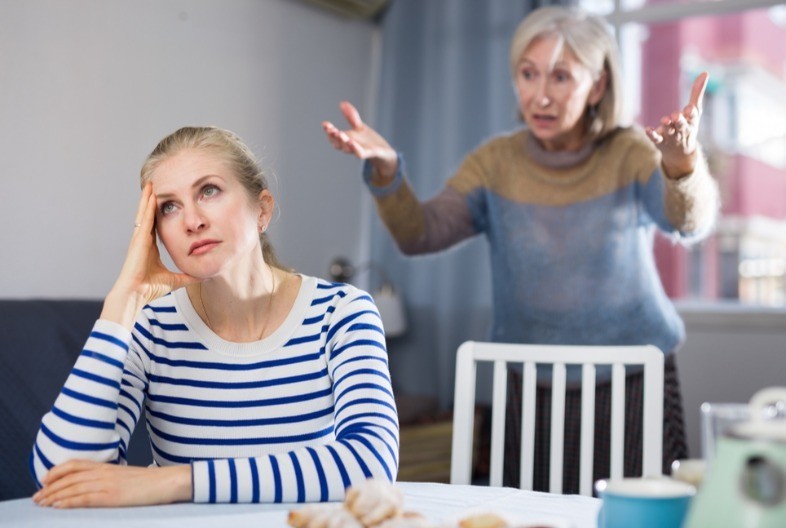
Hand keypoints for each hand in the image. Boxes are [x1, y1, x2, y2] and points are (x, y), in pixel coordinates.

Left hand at [32, 460, 191, 507]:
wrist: (167, 482)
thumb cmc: (149, 482)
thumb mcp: (125, 476)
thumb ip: (108, 478)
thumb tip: (93, 486)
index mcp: (107, 466)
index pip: (75, 464)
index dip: (56, 471)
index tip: (44, 480)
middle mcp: (103, 473)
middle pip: (69, 478)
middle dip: (49, 488)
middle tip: (36, 497)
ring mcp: (107, 484)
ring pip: (73, 488)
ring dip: (54, 496)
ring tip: (42, 504)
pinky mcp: (111, 496)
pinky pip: (84, 498)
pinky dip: (68, 502)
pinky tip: (58, 506)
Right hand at [102, 183, 199, 327]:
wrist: (136, 294)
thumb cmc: (150, 289)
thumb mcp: (174, 280)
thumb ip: (186, 277)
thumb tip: (201, 278)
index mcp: (150, 248)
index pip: (155, 225)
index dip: (158, 213)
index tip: (163, 202)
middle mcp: (143, 240)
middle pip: (148, 215)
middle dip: (151, 201)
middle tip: (155, 186)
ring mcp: (139, 238)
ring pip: (144, 213)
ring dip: (147, 198)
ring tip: (151, 184)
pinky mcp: (138, 239)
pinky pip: (144, 219)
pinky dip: (146, 206)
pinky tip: (149, 195)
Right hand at [322, 101, 398, 183]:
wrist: (385, 152)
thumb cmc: (369, 141)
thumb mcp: (359, 127)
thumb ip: (351, 116)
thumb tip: (342, 103)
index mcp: (346, 140)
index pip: (334, 136)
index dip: (328, 130)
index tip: (325, 124)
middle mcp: (350, 147)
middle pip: (338, 143)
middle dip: (333, 136)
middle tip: (330, 129)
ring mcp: (359, 151)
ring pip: (347, 148)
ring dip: (343, 141)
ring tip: (339, 133)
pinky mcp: (369, 153)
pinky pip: (360, 153)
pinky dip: (355, 149)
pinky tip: (351, 142)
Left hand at [645, 72, 708, 178]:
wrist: (681, 153)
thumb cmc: (688, 126)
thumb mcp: (695, 111)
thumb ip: (697, 93)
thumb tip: (705, 72)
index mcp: (692, 122)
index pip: (693, 117)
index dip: (691, 113)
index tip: (690, 109)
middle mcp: (682, 130)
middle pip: (681, 125)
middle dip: (679, 121)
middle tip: (676, 115)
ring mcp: (671, 137)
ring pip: (669, 131)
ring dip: (666, 126)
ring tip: (664, 120)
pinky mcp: (660, 141)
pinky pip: (656, 138)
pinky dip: (652, 134)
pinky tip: (648, 129)